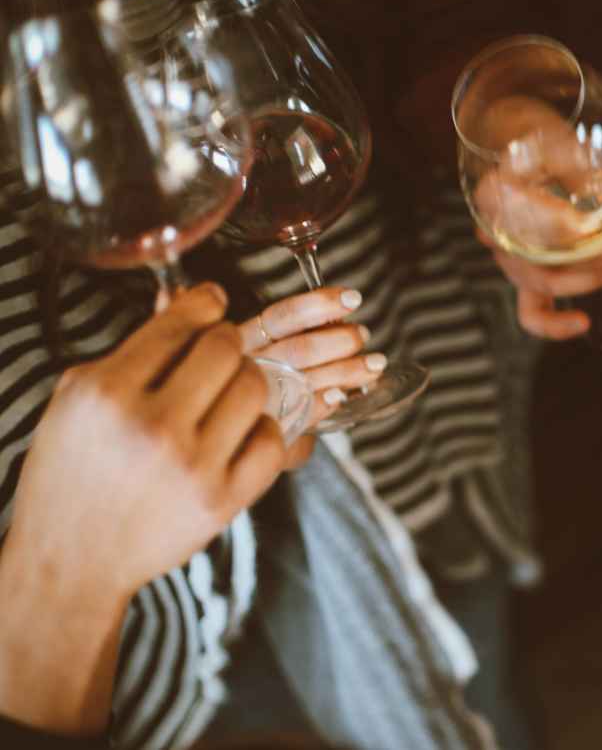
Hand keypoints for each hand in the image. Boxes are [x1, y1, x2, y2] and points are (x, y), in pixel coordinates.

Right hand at [5, 283, 288, 605]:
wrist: (71, 561)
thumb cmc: (71, 474)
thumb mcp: (77, 401)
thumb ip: (132, 351)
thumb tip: (187, 298)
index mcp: (106, 393)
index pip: (178, 324)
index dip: (205, 304)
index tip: (213, 302)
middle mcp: (151, 425)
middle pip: (226, 349)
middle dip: (226, 343)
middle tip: (218, 354)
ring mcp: (192, 465)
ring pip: (255, 387)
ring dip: (247, 382)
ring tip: (227, 393)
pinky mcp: (222, 500)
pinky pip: (271, 439)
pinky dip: (262, 429)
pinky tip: (240, 432)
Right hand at [240, 286, 378, 464]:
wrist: (213, 428)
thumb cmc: (242, 376)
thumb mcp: (258, 343)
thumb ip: (293, 326)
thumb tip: (339, 312)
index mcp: (244, 339)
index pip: (282, 317)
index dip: (318, 305)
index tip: (351, 298)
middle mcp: (247, 367)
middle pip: (299, 349)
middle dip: (340, 341)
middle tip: (363, 334)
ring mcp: (258, 399)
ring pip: (306, 380)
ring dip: (346, 370)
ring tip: (374, 364)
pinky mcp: (266, 426)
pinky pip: (302, 414)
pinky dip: (326, 402)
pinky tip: (341, 396)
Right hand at [465, 96, 601, 338]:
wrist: (519, 146)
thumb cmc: (538, 143)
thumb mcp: (556, 142)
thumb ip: (579, 167)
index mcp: (493, 194)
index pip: (526, 219)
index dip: (561, 226)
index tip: (596, 227)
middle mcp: (495, 232)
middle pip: (538, 261)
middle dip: (590, 263)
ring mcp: (510, 258)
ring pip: (542, 285)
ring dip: (589, 280)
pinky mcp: (526, 275)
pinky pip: (531, 311)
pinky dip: (554, 323)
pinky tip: (583, 322)